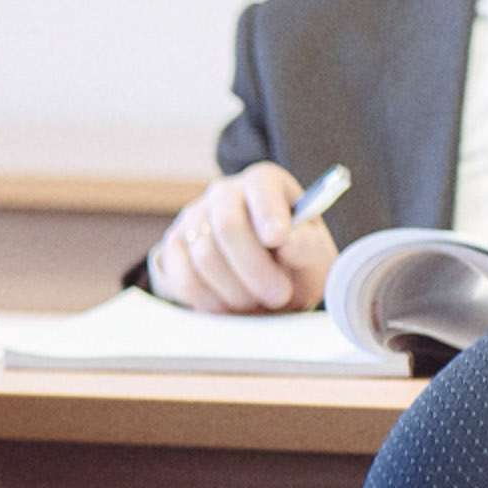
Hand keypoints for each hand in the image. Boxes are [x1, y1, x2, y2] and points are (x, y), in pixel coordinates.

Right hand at [149, 163, 337, 313]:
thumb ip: (307, 246)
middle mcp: (224, 192)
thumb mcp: (314, 255)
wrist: (264, 284)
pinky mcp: (173, 247)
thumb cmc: (294, 264)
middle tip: (279, 296)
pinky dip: (210, 300)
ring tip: (257, 300)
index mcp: (264, 182)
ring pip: (205, 256)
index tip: (278, 238)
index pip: (261, 188)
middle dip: (255, 268)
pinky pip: (184, 277)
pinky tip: (230, 304)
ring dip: (236, 290)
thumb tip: (288, 241)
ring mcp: (193, 217)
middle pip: (228, 226)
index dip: (268, 213)